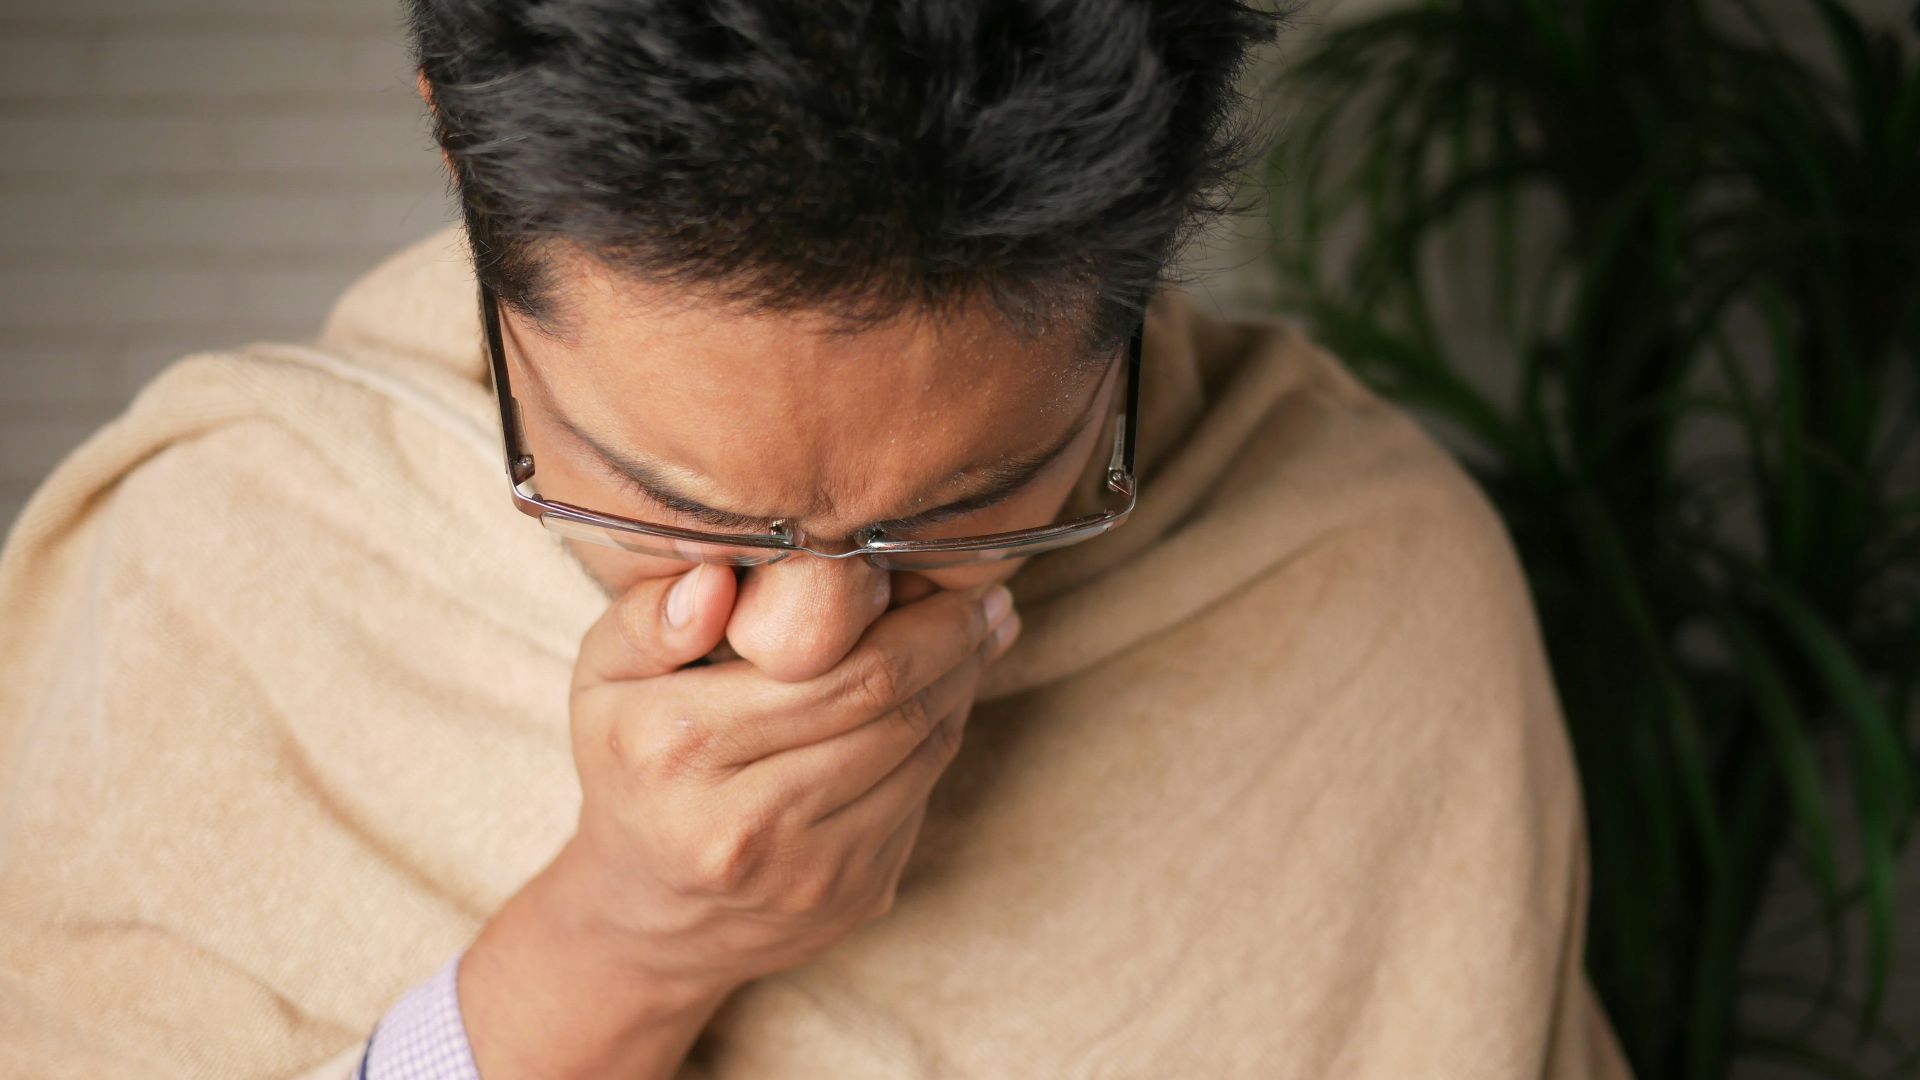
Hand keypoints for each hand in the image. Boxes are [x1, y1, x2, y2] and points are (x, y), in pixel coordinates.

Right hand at [558, 562, 1020, 998]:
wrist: (648, 913)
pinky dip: (945, 734)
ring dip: (963, 684)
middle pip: (890, 708)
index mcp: (680, 747)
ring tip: (980, 633)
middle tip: (985, 595)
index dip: (911, 617)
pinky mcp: (852, 894)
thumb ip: (649, 619)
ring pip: (922, 751)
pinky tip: (950, 693)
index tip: (940, 568)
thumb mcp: (603, 680)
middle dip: (952, 642)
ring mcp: (807, 869)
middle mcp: (745, 820)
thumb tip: (718, 577)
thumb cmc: (633, 766)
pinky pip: (924, 794)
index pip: (834, 670)